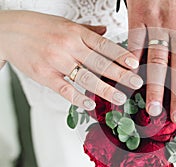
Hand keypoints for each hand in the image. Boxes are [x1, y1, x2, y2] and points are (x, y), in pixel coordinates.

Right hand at [0, 10, 142, 109]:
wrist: (8, 31)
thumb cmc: (38, 27)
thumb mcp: (66, 23)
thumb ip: (87, 31)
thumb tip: (106, 31)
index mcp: (75, 33)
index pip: (104, 45)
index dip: (121, 55)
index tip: (134, 64)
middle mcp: (68, 46)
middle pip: (99, 63)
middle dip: (120, 75)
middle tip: (135, 83)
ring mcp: (56, 62)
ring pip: (85, 78)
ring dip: (104, 90)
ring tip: (119, 98)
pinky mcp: (44, 75)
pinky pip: (64, 89)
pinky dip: (77, 98)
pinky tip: (90, 104)